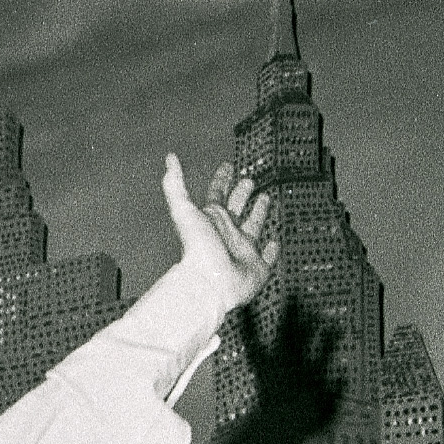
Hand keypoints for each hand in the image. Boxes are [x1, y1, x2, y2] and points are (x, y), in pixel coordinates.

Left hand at [161, 153, 279, 311]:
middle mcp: (226, 234)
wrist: (208, 285)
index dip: (221, 180)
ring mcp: (242, 250)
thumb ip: (175, 185)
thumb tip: (169, 158)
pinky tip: (275, 242)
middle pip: (236, 209)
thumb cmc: (196, 249)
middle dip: (242, 194)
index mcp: (211, 220)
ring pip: (253, 227)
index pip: (216, 194)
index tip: (227, 166)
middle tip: (249, 180)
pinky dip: (272, 250)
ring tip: (266, 199)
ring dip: (258, 214)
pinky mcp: (257, 267)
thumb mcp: (184, 211)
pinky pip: (267, 258)